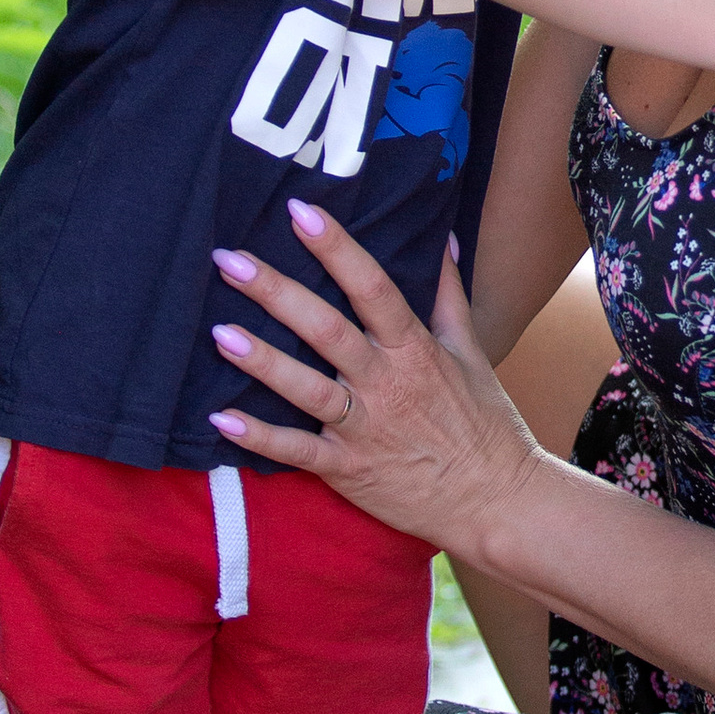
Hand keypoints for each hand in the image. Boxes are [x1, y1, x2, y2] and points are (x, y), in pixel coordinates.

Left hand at [210, 203, 546, 561]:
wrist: (496, 502)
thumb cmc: (485, 425)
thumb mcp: (473, 353)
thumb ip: (448, 295)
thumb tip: (441, 238)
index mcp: (416, 351)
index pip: (373, 288)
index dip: (337, 248)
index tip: (301, 212)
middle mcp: (387, 385)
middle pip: (328, 330)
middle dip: (278, 293)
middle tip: (230, 260)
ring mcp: (365, 429)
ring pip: (306, 389)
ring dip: (261, 361)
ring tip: (218, 332)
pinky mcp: (348, 470)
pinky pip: (297, 451)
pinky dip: (259, 437)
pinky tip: (219, 418)